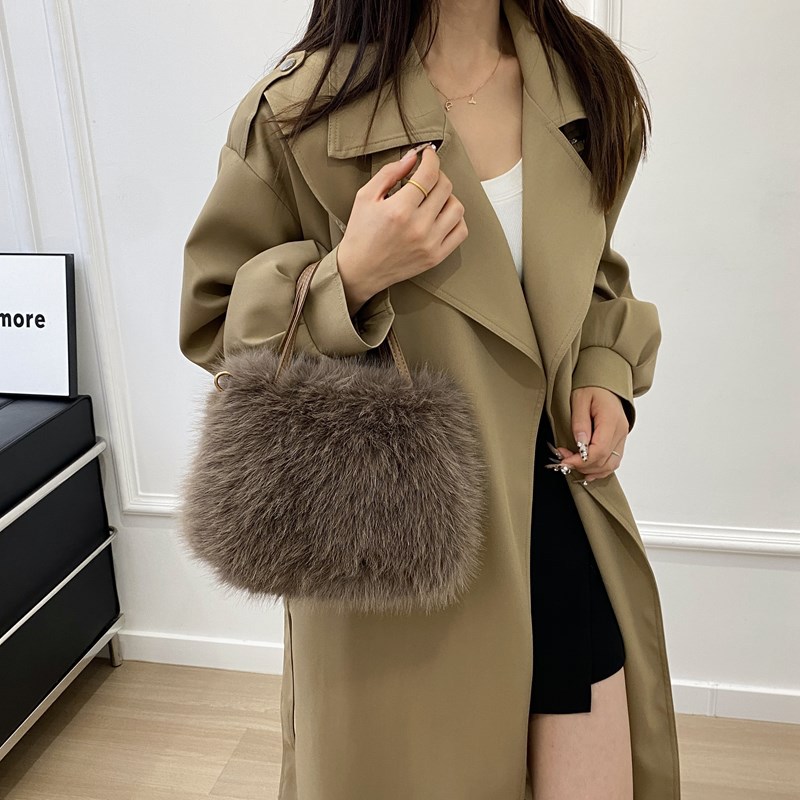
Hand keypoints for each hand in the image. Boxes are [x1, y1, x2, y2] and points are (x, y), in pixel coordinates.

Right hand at [336, 142, 467, 311]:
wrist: (360, 271)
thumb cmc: (360, 232)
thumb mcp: (365, 197)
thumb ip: (389, 173)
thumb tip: (413, 157)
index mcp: (399, 210)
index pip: (429, 174)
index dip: (431, 158)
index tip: (428, 154)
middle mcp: (418, 228)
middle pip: (445, 188)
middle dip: (437, 174)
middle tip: (427, 176)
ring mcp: (430, 244)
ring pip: (457, 208)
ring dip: (448, 196)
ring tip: (433, 197)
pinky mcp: (436, 257)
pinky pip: (461, 231)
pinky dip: (455, 219)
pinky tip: (441, 215)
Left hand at [552, 387, 628, 482]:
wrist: (606, 384)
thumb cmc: (592, 388)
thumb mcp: (579, 400)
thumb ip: (580, 422)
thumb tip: (581, 444)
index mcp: (611, 419)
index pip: (600, 450)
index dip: (581, 460)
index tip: (565, 460)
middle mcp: (621, 430)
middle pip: (604, 460)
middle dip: (582, 465)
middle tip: (563, 459)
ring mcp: (622, 436)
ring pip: (610, 465)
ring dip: (590, 469)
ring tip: (572, 462)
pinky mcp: (620, 440)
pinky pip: (613, 461)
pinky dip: (600, 469)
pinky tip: (586, 469)